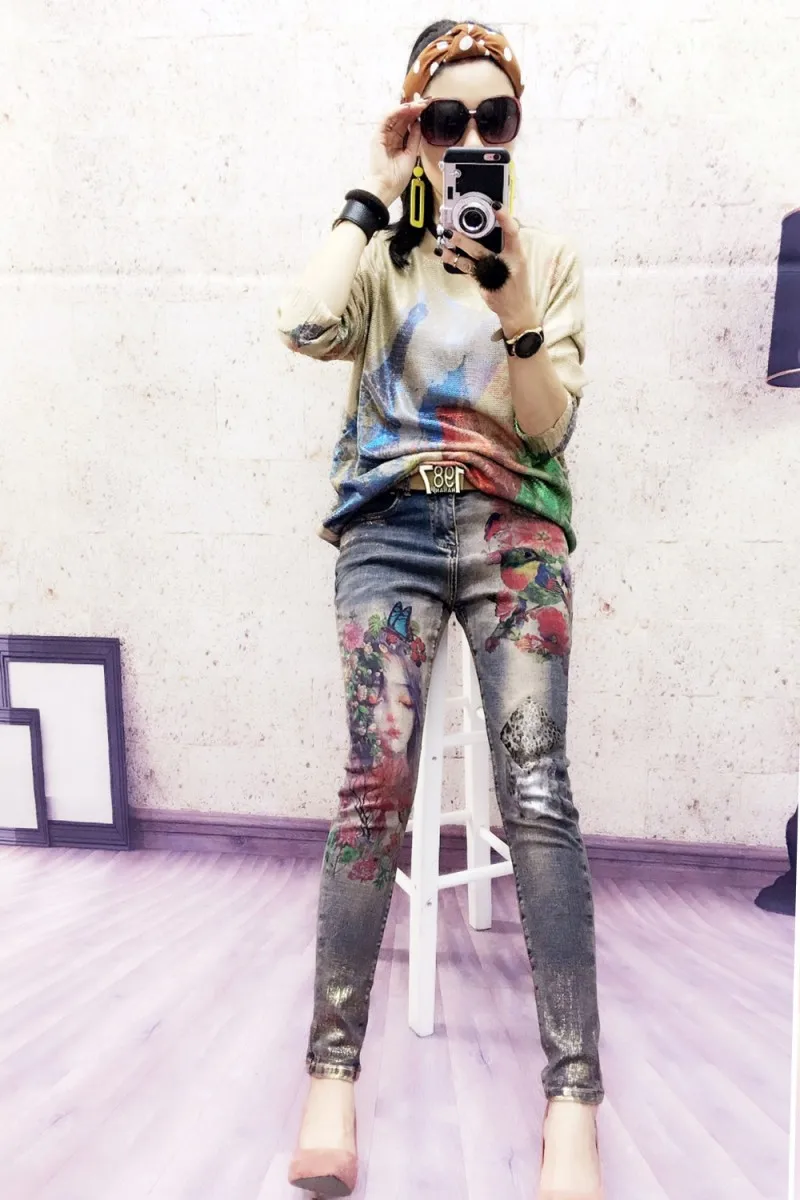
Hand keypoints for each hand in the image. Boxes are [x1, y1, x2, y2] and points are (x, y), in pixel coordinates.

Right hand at [362, 99, 429, 206]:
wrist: (387, 186)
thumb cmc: (397, 177)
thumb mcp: (412, 154)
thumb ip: (414, 138)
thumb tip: (418, 124)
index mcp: (398, 143)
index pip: (407, 124)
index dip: (416, 115)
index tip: (425, 107)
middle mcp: (390, 138)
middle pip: (402, 118)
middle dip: (413, 109)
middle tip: (424, 101)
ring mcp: (383, 136)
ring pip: (395, 116)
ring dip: (406, 108)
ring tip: (417, 104)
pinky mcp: (377, 136)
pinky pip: (386, 119)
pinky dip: (396, 112)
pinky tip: (406, 109)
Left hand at [436, 204, 540, 333]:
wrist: (517, 309)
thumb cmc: (517, 281)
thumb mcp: (518, 261)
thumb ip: (507, 246)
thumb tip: (490, 225)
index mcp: (518, 255)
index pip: (513, 233)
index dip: (505, 219)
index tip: (495, 206)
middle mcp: (506, 264)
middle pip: (482, 249)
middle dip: (464, 239)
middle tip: (451, 230)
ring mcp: (494, 277)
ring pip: (471, 262)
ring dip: (455, 252)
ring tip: (443, 244)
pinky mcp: (484, 286)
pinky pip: (467, 273)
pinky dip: (455, 263)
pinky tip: (446, 256)